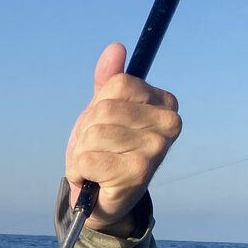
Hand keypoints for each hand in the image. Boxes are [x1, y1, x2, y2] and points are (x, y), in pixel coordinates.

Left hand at [65, 42, 181, 235]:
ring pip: (93, 134)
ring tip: (93, 165)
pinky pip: (86, 159)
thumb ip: (109, 81)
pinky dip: (78, 171)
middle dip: (87, 131)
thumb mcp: (104, 112)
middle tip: (96, 150)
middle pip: (103, 109)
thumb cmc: (106, 151)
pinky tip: (91, 179)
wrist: (104, 199)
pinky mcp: (137, 173)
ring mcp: (156, 149)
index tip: (104, 125)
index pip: (118, 84)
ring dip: (80, 153)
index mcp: (165, 103)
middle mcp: (169, 124)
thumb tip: (115, 48)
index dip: (97, 106)